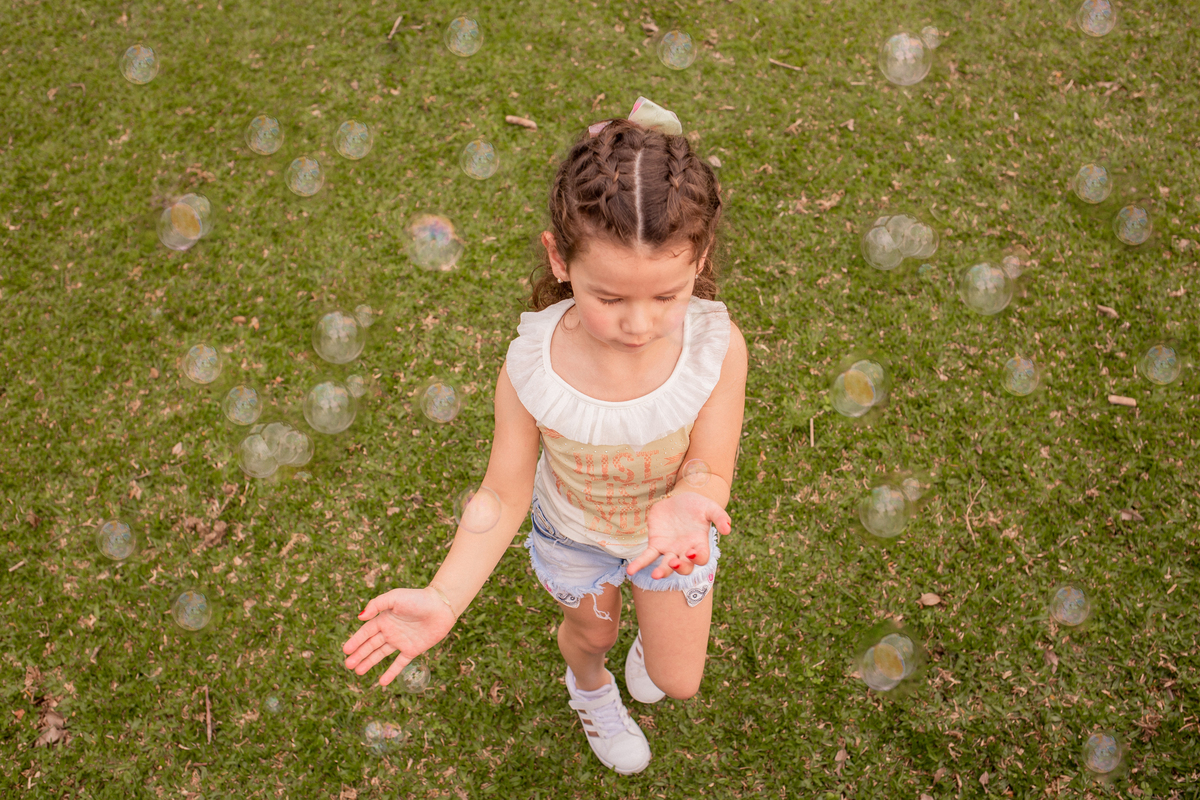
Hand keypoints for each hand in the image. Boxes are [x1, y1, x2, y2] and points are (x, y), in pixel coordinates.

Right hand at [342, 587, 456, 685]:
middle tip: (348, 665)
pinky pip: (400, 663)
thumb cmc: (418, 599)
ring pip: (381, 654)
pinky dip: (391, 673)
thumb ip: (377, 605)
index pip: (366, 632)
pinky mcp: (413, 649)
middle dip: (359, 654)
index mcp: (385, 618)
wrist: (442, 606)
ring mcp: (402, 641)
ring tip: (358, 672)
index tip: (345, 650)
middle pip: (371, 645)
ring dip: (369, 663)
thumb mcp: (395, 597)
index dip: (356, 641)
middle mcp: (391, 631)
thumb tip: (360, 617)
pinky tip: (382, 682)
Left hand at [626, 492, 731, 579]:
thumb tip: (728, 529)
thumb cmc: (696, 505)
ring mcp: (669, 550)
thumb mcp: (709, 507)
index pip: (701, 558)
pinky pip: (647, 557)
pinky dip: (639, 564)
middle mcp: (685, 551)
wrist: (678, 500)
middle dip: (680, 567)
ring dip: (662, 571)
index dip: (698, 558)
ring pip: (666, 566)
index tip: (692, 552)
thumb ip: (720, 516)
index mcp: (699, 544)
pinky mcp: (655, 545)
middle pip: (684, 567)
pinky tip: (631, 571)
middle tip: (675, 562)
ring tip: (656, 575)